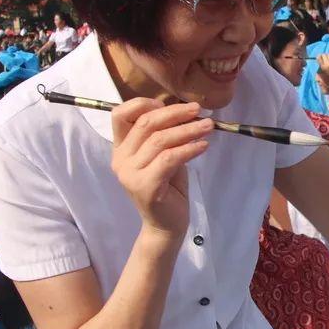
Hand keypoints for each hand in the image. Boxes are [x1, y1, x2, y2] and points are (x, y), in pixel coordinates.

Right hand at [110, 99, 212, 235]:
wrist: (166, 224)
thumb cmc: (167, 187)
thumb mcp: (163, 155)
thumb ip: (164, 135)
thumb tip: (183, 111)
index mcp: (120, 148)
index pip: (120, 115)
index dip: (143, 103)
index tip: (170, 104)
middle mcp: (120, 159)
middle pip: (146, 123)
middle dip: (175, 113)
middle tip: (199, 110)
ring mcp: (129, 173)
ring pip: (160, 140)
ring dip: (188, 130)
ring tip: (208, 126)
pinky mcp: (145, 186)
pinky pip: (169, 159)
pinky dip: (189, 149)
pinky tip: (203, 146)